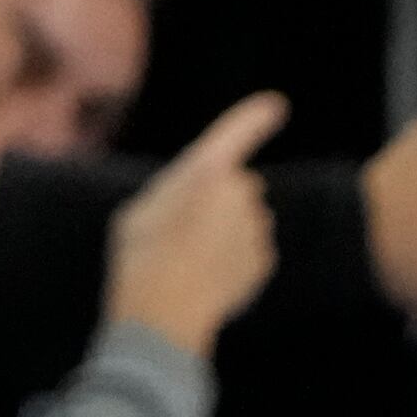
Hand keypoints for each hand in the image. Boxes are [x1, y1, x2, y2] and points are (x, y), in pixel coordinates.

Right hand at [104, 89, 288, 356]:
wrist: (165, 312)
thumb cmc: (141, 256)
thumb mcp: (140, 210)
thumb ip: (173, 196)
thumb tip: (193, 205)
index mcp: (206, 170)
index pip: (235, 133)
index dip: (255, 117)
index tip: (277, 104)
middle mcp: (240, 194)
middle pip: (235, 186)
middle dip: (217, 200)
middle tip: (180, 229)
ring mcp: (256, 230)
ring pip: (243, 222)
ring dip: (223, 233)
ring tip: (188, 259)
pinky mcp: (264, 262)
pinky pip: (250, 253)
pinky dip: (233, 262)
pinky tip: (205, 278)